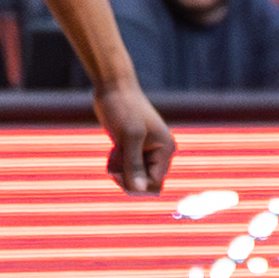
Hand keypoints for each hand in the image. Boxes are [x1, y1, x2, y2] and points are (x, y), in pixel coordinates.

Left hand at [95, 82, 173, 196]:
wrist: (113, 88)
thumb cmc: (124, 109)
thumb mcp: (129, 138)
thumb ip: (134, 165)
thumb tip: (139, 189)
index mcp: (165, 149)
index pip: (154, 182)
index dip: (136, 183)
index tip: (120, 171)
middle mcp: (159, 151)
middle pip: (144, 181)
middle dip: (128, 177)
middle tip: (115, 163)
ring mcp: (146, 149)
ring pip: (135, 175)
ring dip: (122, 171)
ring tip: (114, 156)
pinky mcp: (133, 147)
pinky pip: (128, 167)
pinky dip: (119, 165)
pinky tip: (113, 153)